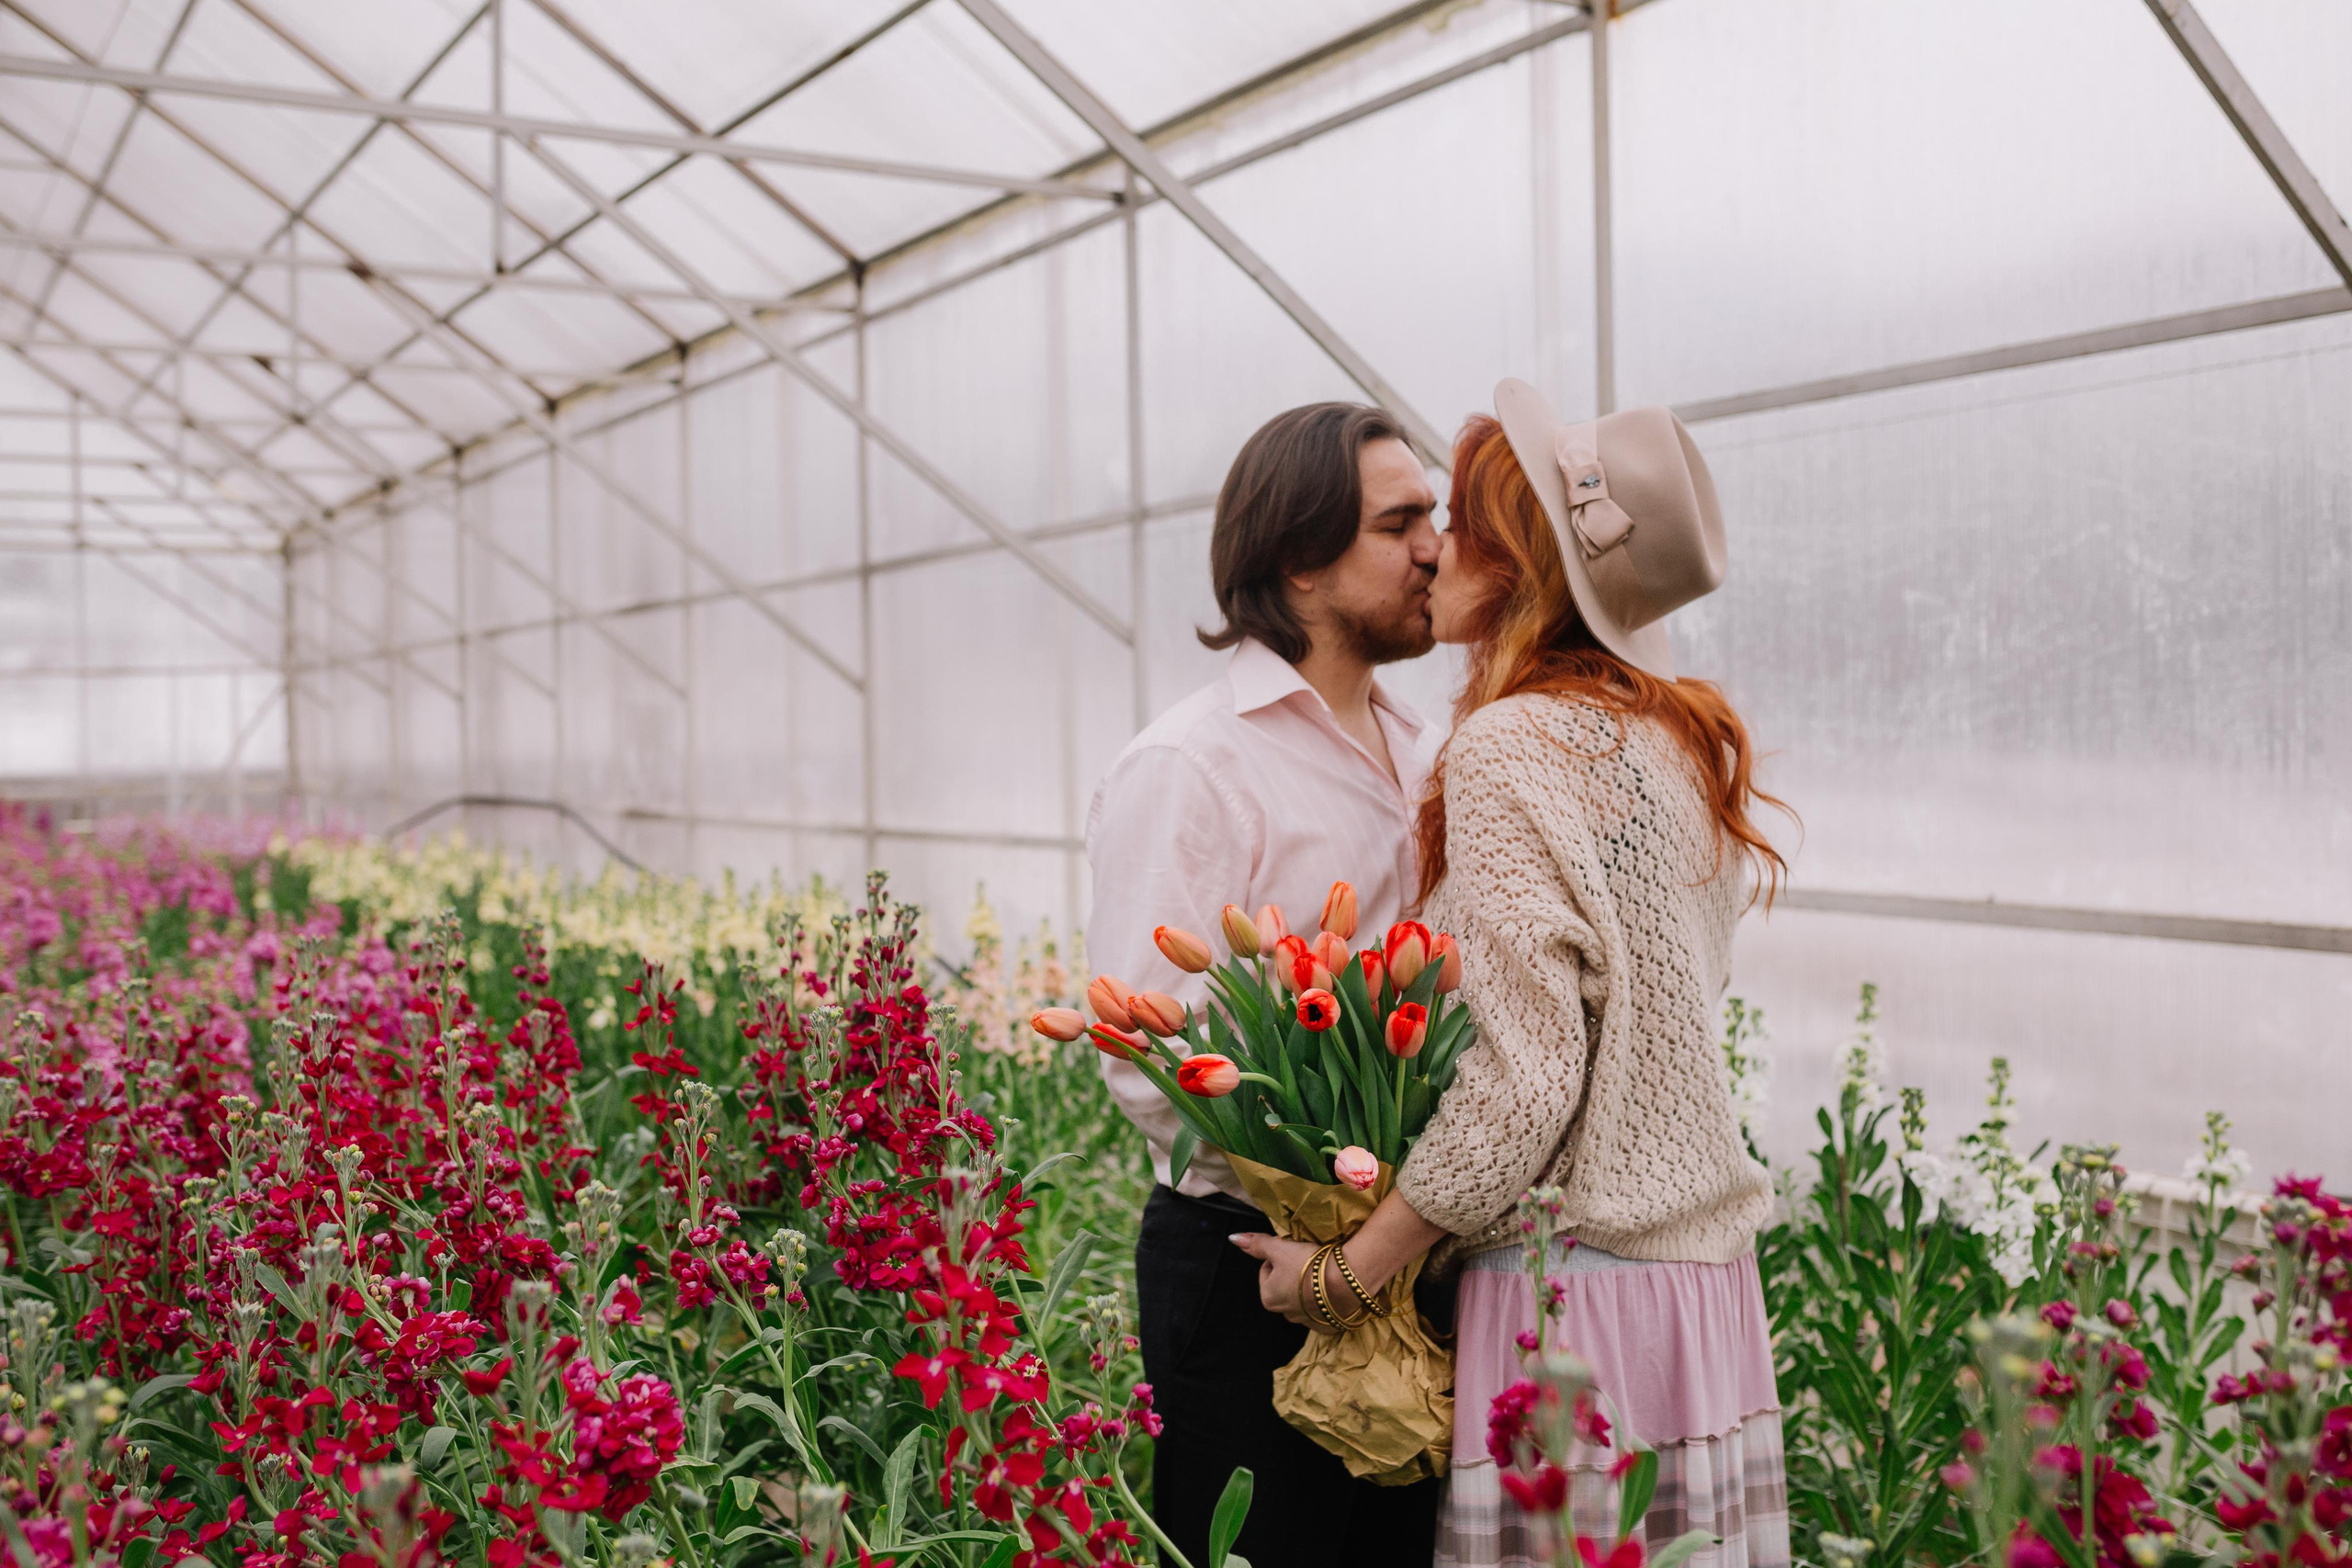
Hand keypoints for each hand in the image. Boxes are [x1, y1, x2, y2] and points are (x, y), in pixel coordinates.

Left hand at [1228, 1233, 1343, 1331]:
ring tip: (1321, 1272)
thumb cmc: (1307, 1263)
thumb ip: (1257, 1244)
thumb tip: (1234, 1238)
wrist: (1346, 1281)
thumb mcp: (1279, 1248)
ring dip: (1308, 1285)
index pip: (1268, 1268)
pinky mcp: (1327, 1326)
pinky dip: (1324, 1300)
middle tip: (1308, 1259)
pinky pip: (1321, 1310)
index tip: (1293, 1251)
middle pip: (1284, 1283)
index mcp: (1268, 1297)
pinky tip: (1331, 1288)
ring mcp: (1306, 1322)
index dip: (1280, 1255)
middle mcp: (1284, 1313)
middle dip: (1292, 1271)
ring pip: (1302, 1297)